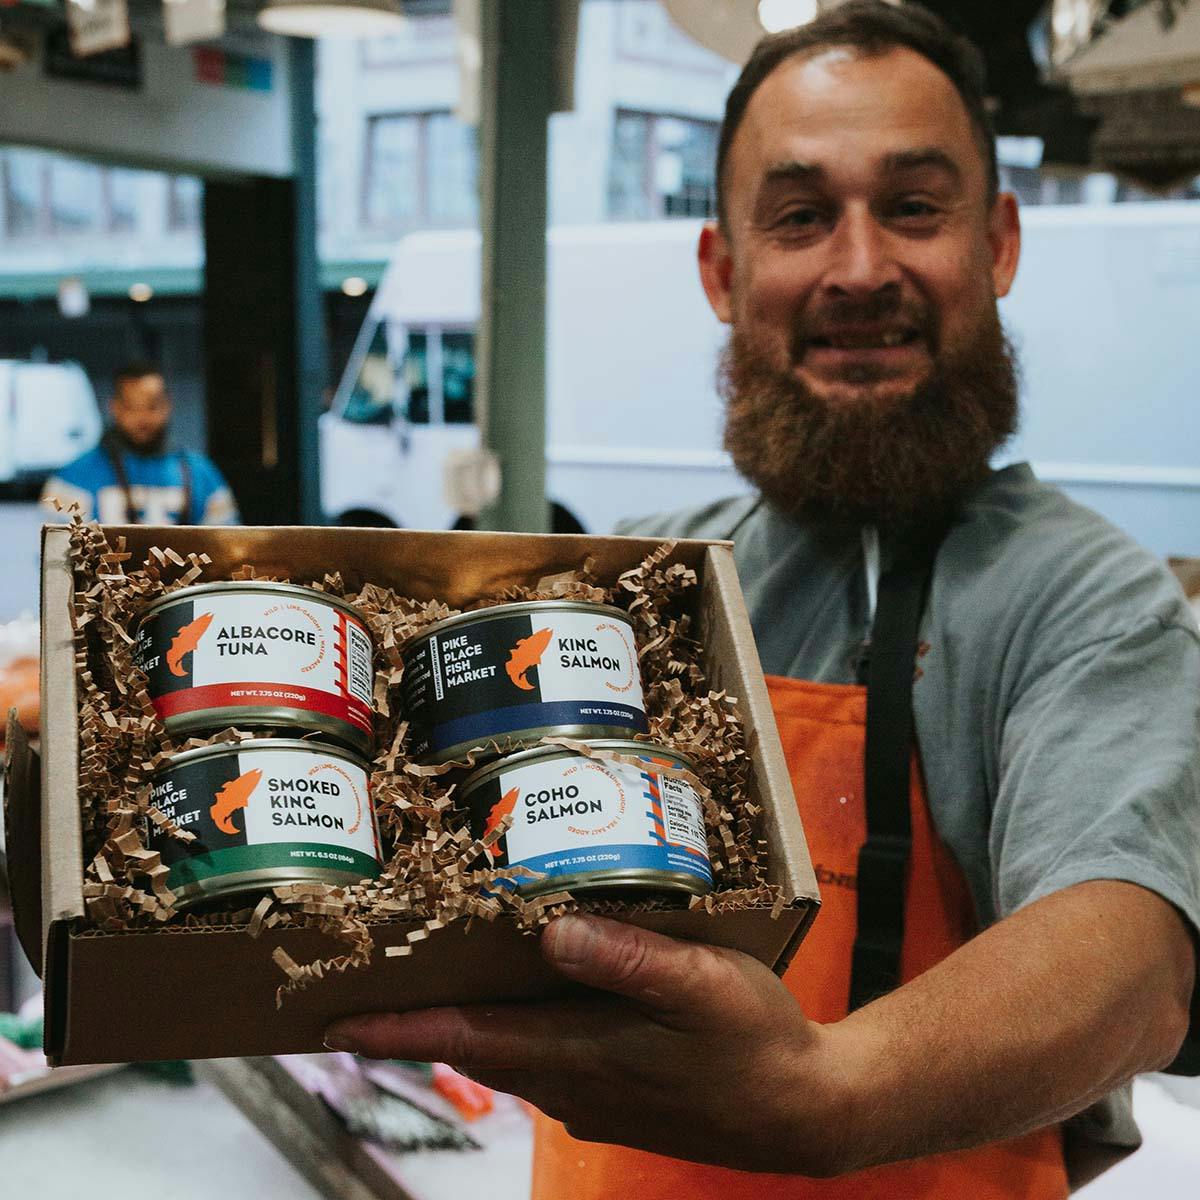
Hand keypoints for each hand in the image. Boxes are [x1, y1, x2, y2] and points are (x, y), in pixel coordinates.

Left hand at [324, 915, 855, 1174]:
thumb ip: (630, 960)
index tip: (335, 1023)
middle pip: (474, 1045)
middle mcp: (569, 1083)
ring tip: (431, 975)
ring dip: (462, 1021)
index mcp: (579, 1054)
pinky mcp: (612, 1092)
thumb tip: (554, 935)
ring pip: (506, 1051)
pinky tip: (526, 992)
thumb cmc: (755, 1045)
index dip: (399, 1030)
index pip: (467, 1038)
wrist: (804, 1114)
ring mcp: (589, 1094)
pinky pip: (540, 1055)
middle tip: (367, 981)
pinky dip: (512, 1026)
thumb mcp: (705, 988)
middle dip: (416, 1019)